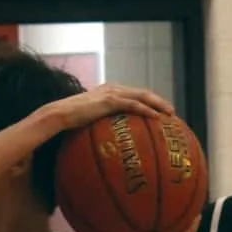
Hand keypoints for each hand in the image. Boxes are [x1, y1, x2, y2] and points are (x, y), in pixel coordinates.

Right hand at [52, 82, 175, 131]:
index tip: (160, 111)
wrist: (60, 115)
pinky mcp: (109, 100)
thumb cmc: (70, 121)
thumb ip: (100, 125)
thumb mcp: (88, 121)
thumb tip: (105, 142)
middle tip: (171, 112)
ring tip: (170, 113)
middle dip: (159, 101)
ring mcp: (112, 92)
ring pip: (142, 96)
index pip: (134, 94)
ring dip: (158, 103)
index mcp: (109, 91)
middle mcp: (113, 88)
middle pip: (142, 92)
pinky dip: (146, 110)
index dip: (149, 101)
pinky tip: (156, 117)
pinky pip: (133, 105)